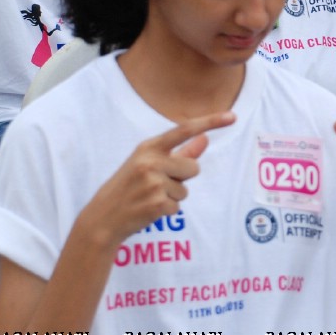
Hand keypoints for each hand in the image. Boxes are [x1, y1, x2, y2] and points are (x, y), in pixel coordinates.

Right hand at [77, 113, 234, 247]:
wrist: (103, 217)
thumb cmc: (129, 187)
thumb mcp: (148, 164)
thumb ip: (179, 153)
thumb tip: (205, 140)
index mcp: (148, 148)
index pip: (184, 130)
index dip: (210, 122)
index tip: (232, 116)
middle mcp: (150, 162)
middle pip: (193, 168)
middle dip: (182, 179)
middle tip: (156, 185)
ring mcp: (153, 183)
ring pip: (185, 190)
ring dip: (172, 197)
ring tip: (148, 197)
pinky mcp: (157, 204)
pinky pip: (178, 206)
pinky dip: (167, 210)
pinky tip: (148, 209)